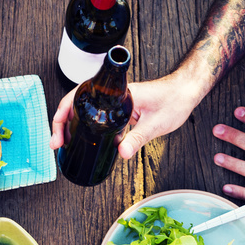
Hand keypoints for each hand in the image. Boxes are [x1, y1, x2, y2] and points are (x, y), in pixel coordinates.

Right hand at [50, 73, 199, 159]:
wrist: (188, 90)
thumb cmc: (176, 100)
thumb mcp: (156, 123)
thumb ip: (138, 139)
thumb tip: (121, 154)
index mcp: (117, 93)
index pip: (79, 96)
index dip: (63, 114)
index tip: (58, 133)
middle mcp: (113, 95)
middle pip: (77, 103)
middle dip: (62, 123)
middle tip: (56, 144)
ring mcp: (116, 102)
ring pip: (87, 110)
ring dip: (72, 125)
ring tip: (64, 143)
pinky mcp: (122, 109)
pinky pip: (99, 117)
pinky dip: (88, 128)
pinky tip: (88, 142)